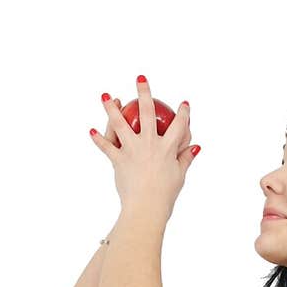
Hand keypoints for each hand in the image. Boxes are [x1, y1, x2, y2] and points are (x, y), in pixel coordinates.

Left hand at [90, 75, 200, 217]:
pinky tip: (91, 131)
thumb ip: (186, 158)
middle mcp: (150, 144)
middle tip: (140, 79)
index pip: (179, 125)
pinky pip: (107, 148)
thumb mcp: (180, 176)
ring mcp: (133, 150)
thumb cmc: (165, 195)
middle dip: (144, 93)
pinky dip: (98, 140)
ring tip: (104, 96)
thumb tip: (196, 146)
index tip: (183, 103)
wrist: (146, 208)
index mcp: (168, 148)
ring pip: (120, 124)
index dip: (183, 113)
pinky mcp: (119, 160)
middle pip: (147, 113)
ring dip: (111, 109)